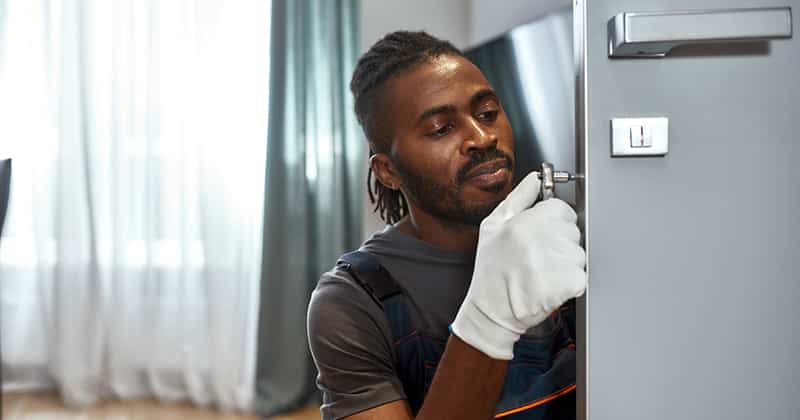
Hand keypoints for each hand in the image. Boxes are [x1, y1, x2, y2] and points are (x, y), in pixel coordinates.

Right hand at [451, 172, 586, 359]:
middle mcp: (546, 237)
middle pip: (572, 232)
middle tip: (536, 259)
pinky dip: (570, 284)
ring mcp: (560, 260)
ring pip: (579, 255)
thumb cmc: (491, 270)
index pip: (563, 210)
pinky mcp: (571, 282)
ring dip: (565, 265)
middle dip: (560, 244)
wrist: (492, 310)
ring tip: (540, 274)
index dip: (552, 224)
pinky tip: (548, 286)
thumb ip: (518, 198)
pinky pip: (581, 276)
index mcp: (530, 219)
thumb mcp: (493, 226)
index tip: (540, 237)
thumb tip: (535, 179)